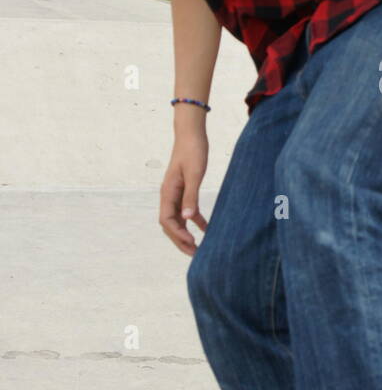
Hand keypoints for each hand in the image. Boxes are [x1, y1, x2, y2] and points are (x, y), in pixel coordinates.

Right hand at [161, 131, 208, 253]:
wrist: (191, 134)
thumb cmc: (193, 151)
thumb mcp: (194, 174)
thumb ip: (191, 196)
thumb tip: (187, 219)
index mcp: (167, 192)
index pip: (167, 220)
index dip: (177, 234)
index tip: (192, 242)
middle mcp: (168, 195)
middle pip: (170, 225)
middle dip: (180, 241)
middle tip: (195, 255)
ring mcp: (175, 194)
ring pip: (177, 220)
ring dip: (186, 234)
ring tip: (199, 248)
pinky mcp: (184, 190)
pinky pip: (186, 211)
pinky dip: (195, 221)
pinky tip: (207, 229)